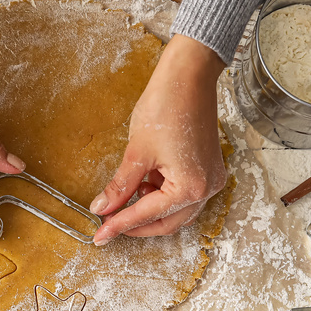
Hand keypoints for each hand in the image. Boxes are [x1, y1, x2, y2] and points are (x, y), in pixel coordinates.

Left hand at [90, 34, 227, 244]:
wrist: (189, 75)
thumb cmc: (167, 105)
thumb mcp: (137, 152)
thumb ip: (120, 186)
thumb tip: (102, 207)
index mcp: (190, 187)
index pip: (148, 215)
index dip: (119, 225)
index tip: (99, 235)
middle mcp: (207, 188)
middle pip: (167, 223)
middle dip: (136, 225)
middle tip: (108, 225)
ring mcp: (210, 179)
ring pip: (176, 212)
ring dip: (149, 210)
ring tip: (124, 199)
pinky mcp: (207, 169)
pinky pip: (184, 195)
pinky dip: (162, 196)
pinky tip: (144, 184)